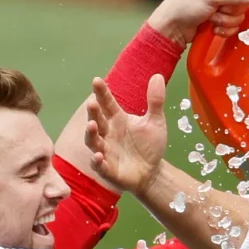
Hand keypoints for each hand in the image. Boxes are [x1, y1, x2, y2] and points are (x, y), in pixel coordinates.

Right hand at [85, 75, 169, 193]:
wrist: (152, 172)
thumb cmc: (149, 146)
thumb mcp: (155, 122)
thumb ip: (155, 101)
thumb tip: (157, 75)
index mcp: (117, 119)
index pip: (107, 103)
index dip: (102, 92)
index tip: (97, 80)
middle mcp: (107, 133)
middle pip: (97, 120)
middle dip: (93, 112)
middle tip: (92, 103)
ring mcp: (105, 151)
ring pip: (93, 141)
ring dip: (90, 134)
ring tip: (91, 125)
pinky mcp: (107, 169)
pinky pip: (99, 165)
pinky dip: (97, 161)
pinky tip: (98, 156)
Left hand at [145, 0, 248, 45]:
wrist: (173, 25)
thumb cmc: (188, 3)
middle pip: (245, 0)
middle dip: (232, 10)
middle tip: (218, 9)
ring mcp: (222, 3)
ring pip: (240, 15)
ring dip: (226, 21)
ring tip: (211, 18)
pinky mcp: (221, 18)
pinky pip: (234, 25)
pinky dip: (224, 29)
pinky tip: (212, 27)